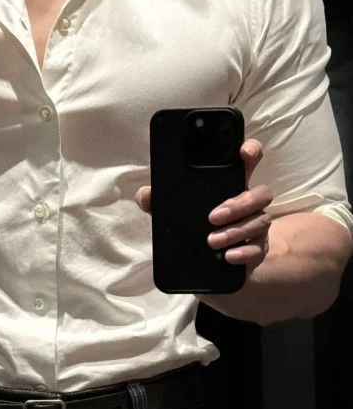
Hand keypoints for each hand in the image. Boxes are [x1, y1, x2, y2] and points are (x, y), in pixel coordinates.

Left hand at [135, 138, 273, 271]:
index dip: (251, 151)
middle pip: (262, 193)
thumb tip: (145, 195)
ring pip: (260, 221)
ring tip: (212, 241)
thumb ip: (157, 200)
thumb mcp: (172, 209)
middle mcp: (248, 201)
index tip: (245, 153)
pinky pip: (259, 248)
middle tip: (213, 216)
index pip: (249, 160)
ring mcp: (255, 224)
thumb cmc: (192, 222)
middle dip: (240, 203)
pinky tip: (229, 256)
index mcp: (230, 183)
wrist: (203, 258)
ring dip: (235, 231)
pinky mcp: (257, 247)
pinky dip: (244, 252)